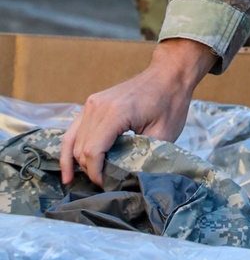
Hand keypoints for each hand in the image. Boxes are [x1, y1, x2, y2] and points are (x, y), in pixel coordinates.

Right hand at [59, 38, 215, 186]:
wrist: (168, 74)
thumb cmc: (170, 102)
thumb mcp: (163, 134)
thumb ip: (142, 156)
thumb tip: (127, 177)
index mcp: (115, 113)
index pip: (93, 151)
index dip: (96, 173)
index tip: (106, 185)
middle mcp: (97, 106)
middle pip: (81, 148)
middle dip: (89, 170)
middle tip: (103, 184)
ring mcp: (92, 103)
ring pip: (73, 140)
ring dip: (74, 161)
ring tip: (72, 181)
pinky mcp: (92, 103)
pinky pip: (75, 129)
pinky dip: (70, 147)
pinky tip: (68, 165)